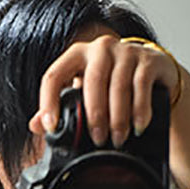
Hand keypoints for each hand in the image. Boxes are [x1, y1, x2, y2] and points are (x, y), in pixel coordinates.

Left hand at [27, 31, 179, 148]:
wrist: (153, 70)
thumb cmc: (112, 83)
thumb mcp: (85, 91)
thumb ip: (62, 106)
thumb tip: (36, 126)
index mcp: (76, 55)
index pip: (54, 75)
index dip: (48, 102)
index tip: (51, 127)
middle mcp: (100, 48)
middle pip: (92, 81)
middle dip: (94, 114)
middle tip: (97, 140)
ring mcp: (125, 51)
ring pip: (118, 86)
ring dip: (118, 118)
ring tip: (117, 140)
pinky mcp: (148, 59)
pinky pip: (141, 85)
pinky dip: (139, 110)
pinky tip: (137, 127)